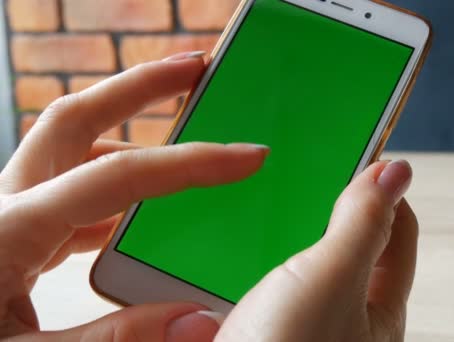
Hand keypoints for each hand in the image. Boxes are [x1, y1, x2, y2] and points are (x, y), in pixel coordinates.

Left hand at [0, 52, 269, 340]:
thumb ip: (116, 339)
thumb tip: (199, 321)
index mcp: (5, 229)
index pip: (117, 176)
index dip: (190, 163)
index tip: (247, 155)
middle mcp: (6, 206)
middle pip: (75, 119)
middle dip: (140, 87)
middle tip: (196, 68)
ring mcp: (9, 216)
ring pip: (74, 151)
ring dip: (130, 131)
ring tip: (180, 128)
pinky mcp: (15, 235)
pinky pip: (73, 194)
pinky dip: (116, 186)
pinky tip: (144, 207)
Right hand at [216, 160, 417, 341]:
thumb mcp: (331, 277)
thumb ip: (362, 224)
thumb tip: (397, 172)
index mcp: (379, 312)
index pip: (398, 230)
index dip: (379, 188)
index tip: (348, 152)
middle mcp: (343, 323)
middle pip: (344, 247)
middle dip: (319, 211)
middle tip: (289, 179)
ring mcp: (300, 331)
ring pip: (291, 269)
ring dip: (271, 242)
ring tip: (247, 214)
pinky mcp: (258, 336)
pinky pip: (252, 292)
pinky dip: (239, 271)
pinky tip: (220, 259)